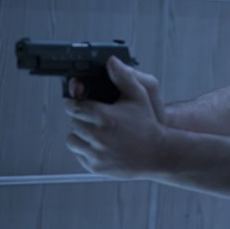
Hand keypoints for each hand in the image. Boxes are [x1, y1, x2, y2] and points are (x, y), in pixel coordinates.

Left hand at [65, 56, 166, 177]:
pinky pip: (79, 155)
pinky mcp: (95, 167)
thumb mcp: (139, 96)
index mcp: (105, 117)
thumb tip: (110, 61)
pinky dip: (86, 149)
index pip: (74, 106)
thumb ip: (123, 77)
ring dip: (80, 134)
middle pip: (73, 122)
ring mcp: (96, 154)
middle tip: (94, 118)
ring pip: (72, 140)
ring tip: (96, 132)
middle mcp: (98, 136)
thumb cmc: (147, 124)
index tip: (81, 103)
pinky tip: (101, 145)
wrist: (158, 154)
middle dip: (81, 119)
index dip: (76, 103)